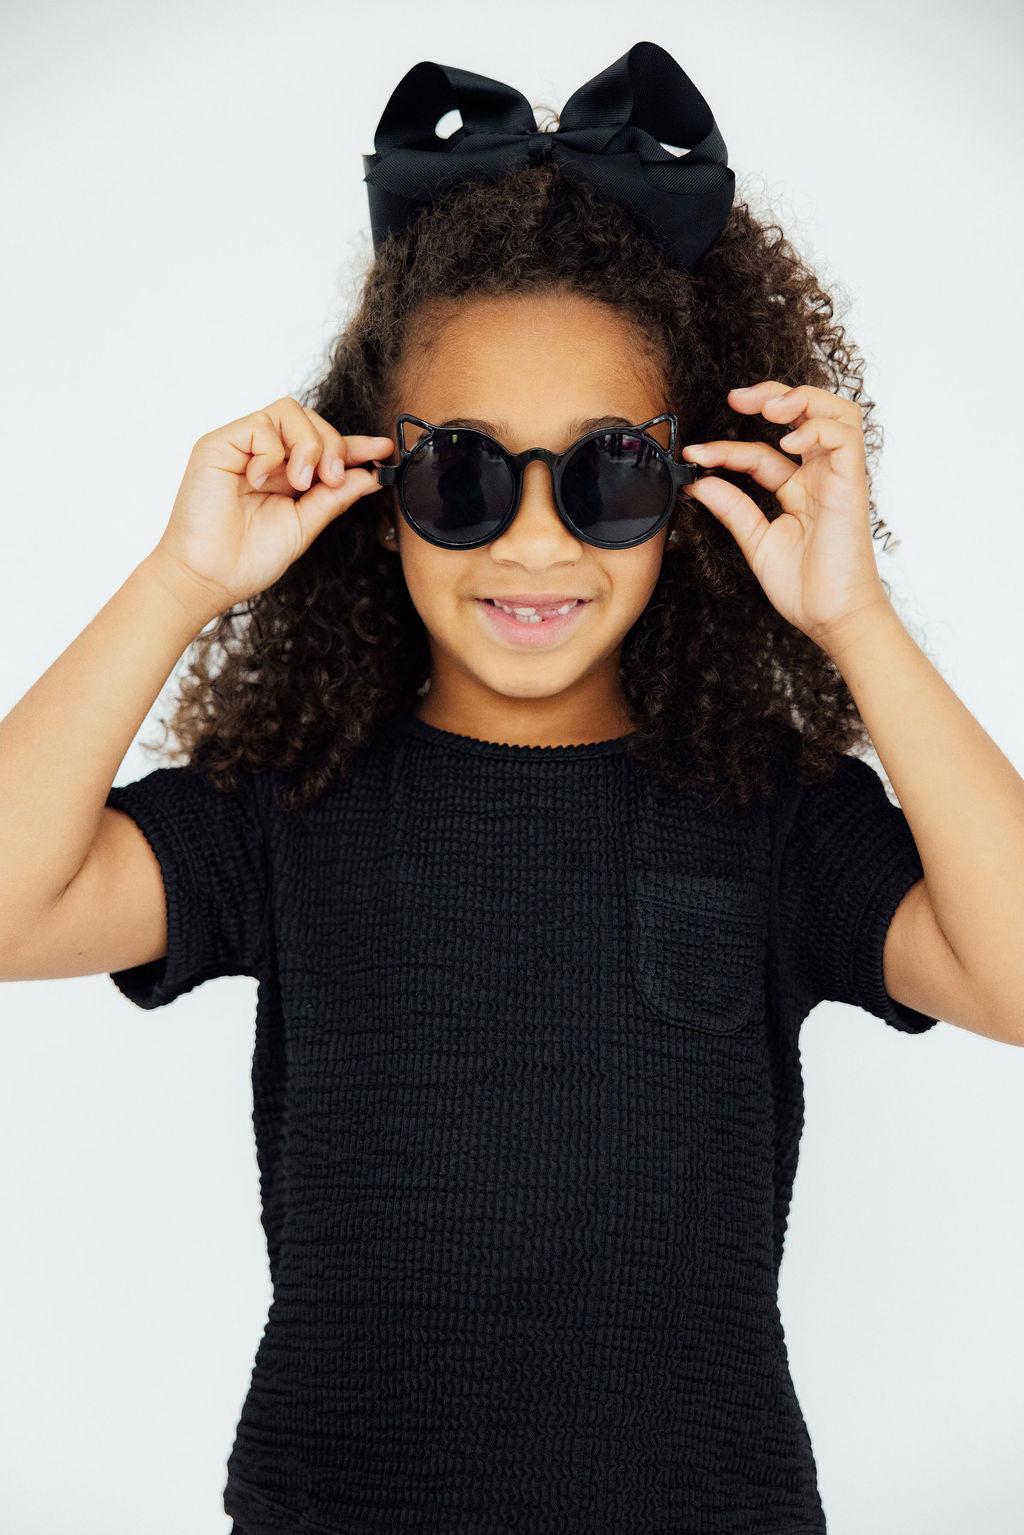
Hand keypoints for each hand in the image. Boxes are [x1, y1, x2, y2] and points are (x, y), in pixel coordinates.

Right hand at [152, 397, 392, 618]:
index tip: (384, 451)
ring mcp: (241, 446)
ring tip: (298, 483)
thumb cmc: (248, 558)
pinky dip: (272, 453)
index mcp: (285, 473)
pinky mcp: (219, 444)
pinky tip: (261, 480)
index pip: (325, 445)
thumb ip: (335, 497)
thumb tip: (370, 476)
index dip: (356, 445)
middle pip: (311, 419)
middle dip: (333, 446)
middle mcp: (264, 455)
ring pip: (290, 412)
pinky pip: (261, 425)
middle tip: (330, 481)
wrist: (210, 577)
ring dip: (307, 446)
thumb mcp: (305, 525)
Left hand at [681, 381, 892, 650]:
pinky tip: (788, 442)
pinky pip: (845, 437)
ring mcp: (838, 478)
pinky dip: (817, 428)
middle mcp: (819, 477)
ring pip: (833, 412)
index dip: (726, 448)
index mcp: (798, 490)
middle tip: (735, 399)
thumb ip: (733, 508)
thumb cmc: (806, 587)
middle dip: (770, 396)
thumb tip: (698, 483)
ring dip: (799, 400)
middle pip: (805, 415)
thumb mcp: (757, 542)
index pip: (761, 454)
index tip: (694, 454)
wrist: (832, 618)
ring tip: (766, 408)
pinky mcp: (852, 485)